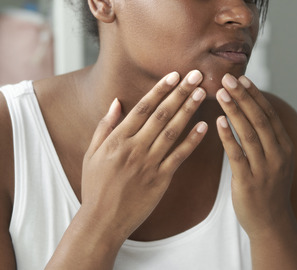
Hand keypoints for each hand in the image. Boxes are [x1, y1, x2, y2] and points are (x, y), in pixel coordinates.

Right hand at [79, 70, 208, 243]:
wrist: (102, 221)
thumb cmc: (95, 187)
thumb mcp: (92, 154)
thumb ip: (105, 126)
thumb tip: (117, 102)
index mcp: (117, 140)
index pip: (142, 108)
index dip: (160, 90)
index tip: (174, 74)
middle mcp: (134, 149)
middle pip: (161, 115)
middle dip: (180, 93)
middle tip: (196, 76)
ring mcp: (149, 164)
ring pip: (172, 131)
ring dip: (188, 110)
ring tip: (201, 93)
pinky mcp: (161, 180)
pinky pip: (180, 156)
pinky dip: (192, 141)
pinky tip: (204, 126)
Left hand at [215, 74, 295, 236]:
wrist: (271, 223)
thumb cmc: (269, 188)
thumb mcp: (277, 160)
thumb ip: (269, 138)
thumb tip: (255, 110)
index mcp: (285, 147)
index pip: (269, 114)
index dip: (255, 95)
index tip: (242, 78)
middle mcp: (278, 155)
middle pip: (260, 119)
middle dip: (243, 97)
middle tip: (228, 78)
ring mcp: (265, 168)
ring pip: (249, 133)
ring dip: (235, 111)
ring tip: (222, 93)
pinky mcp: (249, 181)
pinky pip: (237, 154)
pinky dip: (228, 136)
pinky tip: (217, 122)